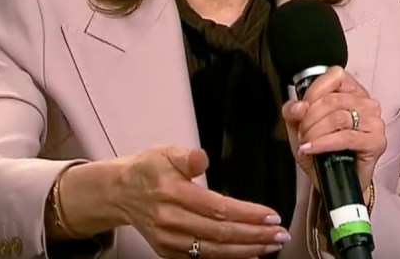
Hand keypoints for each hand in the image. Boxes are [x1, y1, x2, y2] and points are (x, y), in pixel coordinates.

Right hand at [115, 146, 289, 258]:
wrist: (120, 192)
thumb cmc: (147, 170)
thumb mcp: (165, 151)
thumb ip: (187, 156)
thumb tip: (202, 158)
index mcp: (171, 193)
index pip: (217, 208)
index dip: (247, 214)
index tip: (270, 215)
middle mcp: (170, 220)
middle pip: (219, 233)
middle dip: (254, 236)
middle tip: (279, 234)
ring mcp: (169, 240)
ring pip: (213, 251)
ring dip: (246, 250)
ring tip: (271, 246)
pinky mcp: (168, 252)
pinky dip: (227, 258)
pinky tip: (247, 254)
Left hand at [281, 66, 385, 197]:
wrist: (333, 180)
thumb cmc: (320, 149)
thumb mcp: (299, 125)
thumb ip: (293, 111)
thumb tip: (299, 106)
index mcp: (351, 90)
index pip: (333, 76)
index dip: (312, 93)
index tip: (300, 111)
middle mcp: (366, 102)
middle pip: (332, 100)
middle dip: (309, 119)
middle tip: (302, 134)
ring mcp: (374, 121)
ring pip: (338, 117)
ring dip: (315, 132)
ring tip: (307, 143)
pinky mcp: (376, 141)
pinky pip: (346, 137)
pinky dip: (324, 143)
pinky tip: (312, 149)